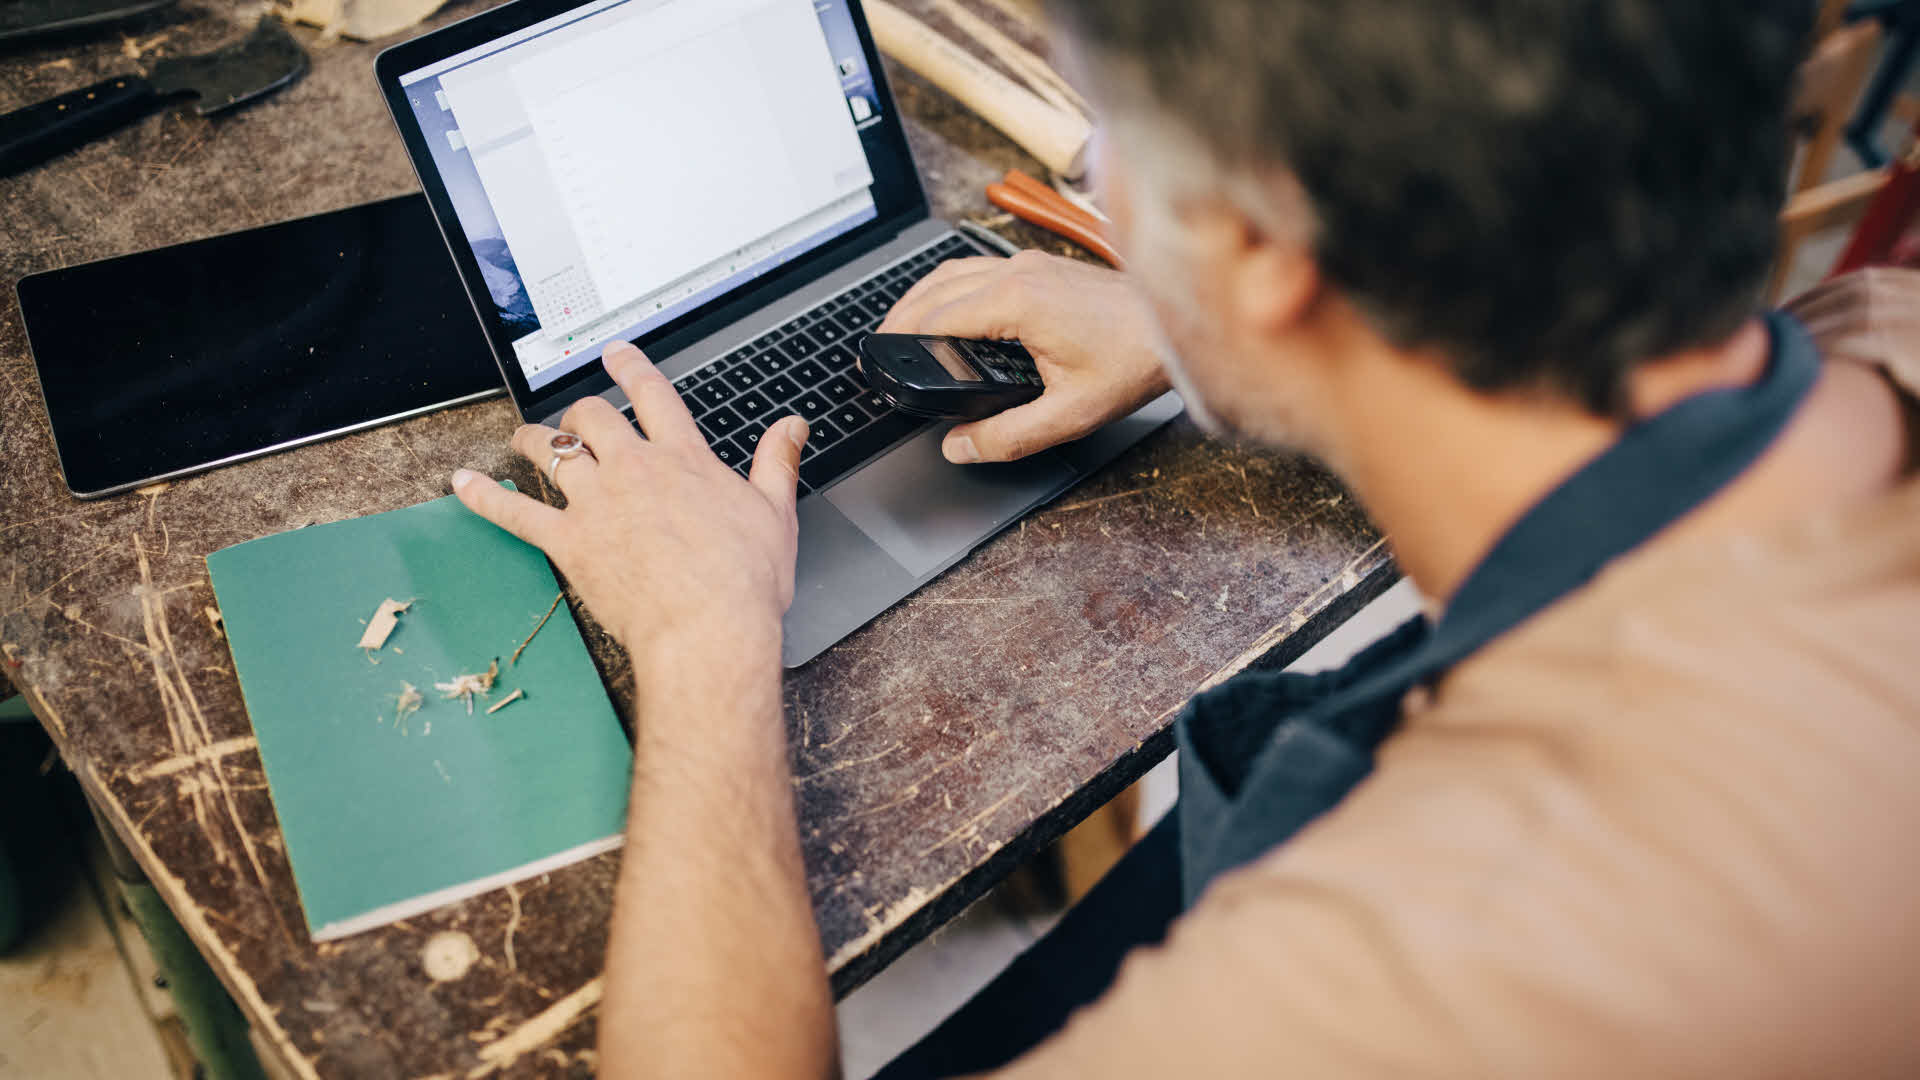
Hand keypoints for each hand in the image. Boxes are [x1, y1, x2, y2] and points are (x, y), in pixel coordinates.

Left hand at [451, 341, 807, 669]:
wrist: (709, 629)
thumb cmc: (745, 582)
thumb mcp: (776, 514)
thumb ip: (777, 462)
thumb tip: (791, 427)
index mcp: (684, 460)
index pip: (653, 396)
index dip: (632, 368)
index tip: (616, 353)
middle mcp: (634, 470)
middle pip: (593, 417)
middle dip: (581, 411)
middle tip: (577, 415)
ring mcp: (596, 503)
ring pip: (551, 452)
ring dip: (534, 440)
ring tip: (524, 437)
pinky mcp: (568, 541)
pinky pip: (515, 511)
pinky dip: (484, 496)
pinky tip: (463, 484)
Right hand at [878, 249, 1171, 462]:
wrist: (1175, 325)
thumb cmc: (1133, 361)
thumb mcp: (1069, 414)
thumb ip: (1008, 436)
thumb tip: (960, 446)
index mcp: (1016, 302)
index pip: (936, 317)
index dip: (901, 341)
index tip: (881, 362)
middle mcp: (1017, 273)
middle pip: (935, 288)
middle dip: (900, 318)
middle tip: (879, 349)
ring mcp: (1029, 264)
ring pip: (953, 271)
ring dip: (921, 298)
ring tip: (900, 328)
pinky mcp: (1040, 265)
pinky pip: (977, 267)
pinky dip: (949, 287)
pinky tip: (947, 307)